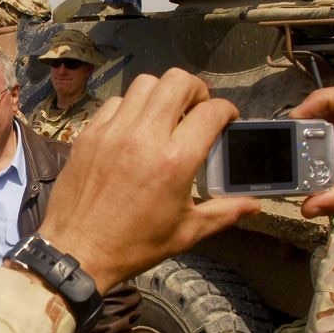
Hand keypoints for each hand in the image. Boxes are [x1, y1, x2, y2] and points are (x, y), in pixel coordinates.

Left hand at [39, 69, 260, 292]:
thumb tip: (256, 206)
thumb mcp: (187, 232)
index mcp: (175, 161)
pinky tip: (133, 128)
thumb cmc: (134, 245)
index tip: (226, 120)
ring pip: (145, 84)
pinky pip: (115, 102)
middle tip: (196, 109)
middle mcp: (145, 137)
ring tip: (165, 115)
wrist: (77, 251)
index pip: (211, 111)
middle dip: (196, 90)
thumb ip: (224, 212)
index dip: (227, 110)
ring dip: (162, 93)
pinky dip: (130, 107)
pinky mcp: (89, 133)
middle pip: (178, 81)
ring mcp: (113, 131)